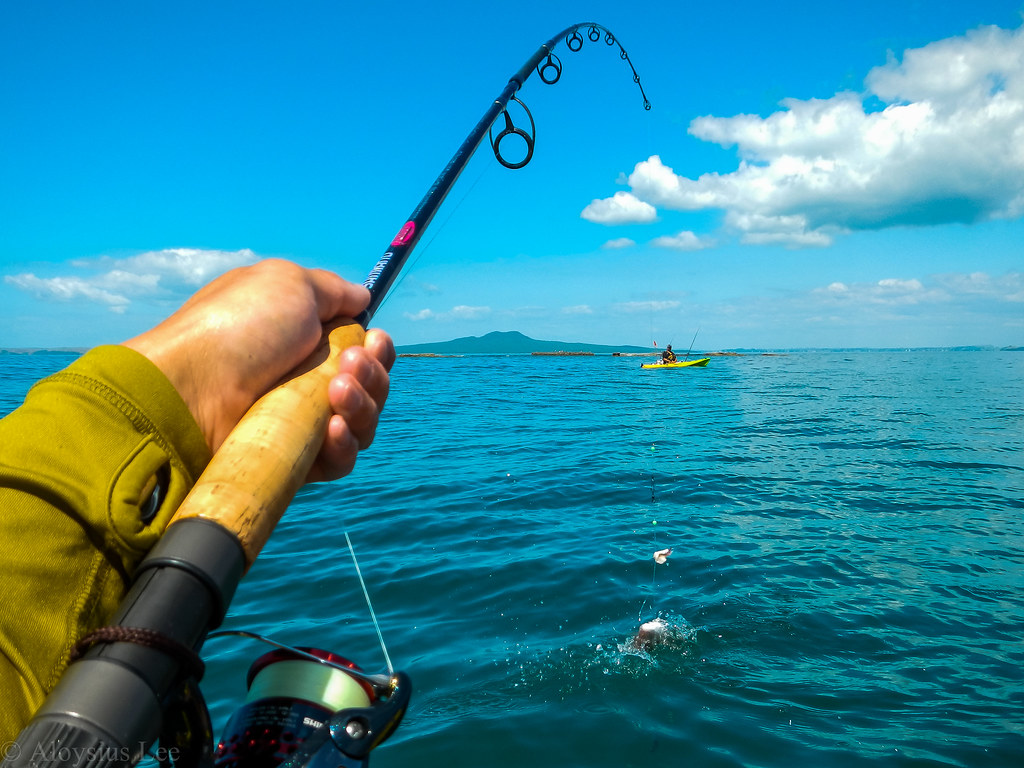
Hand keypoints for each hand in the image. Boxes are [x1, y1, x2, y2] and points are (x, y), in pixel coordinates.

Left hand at [123, 259, 394, 481]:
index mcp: (304, 340)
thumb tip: (363, 299)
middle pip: (370, 386)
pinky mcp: (295, 461)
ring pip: (362, 423)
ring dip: (364, 403)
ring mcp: (299, 422)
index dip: (376, 349)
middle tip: (350, 363)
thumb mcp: (289, 283)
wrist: (193, 387)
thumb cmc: (238, 327)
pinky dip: (346, 444)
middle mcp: (305, 380)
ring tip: (337, 391)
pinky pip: (340, 460)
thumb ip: (334, 290)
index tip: (374, 339)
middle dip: (373, 373)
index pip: (361, 351)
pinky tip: (333, 427)